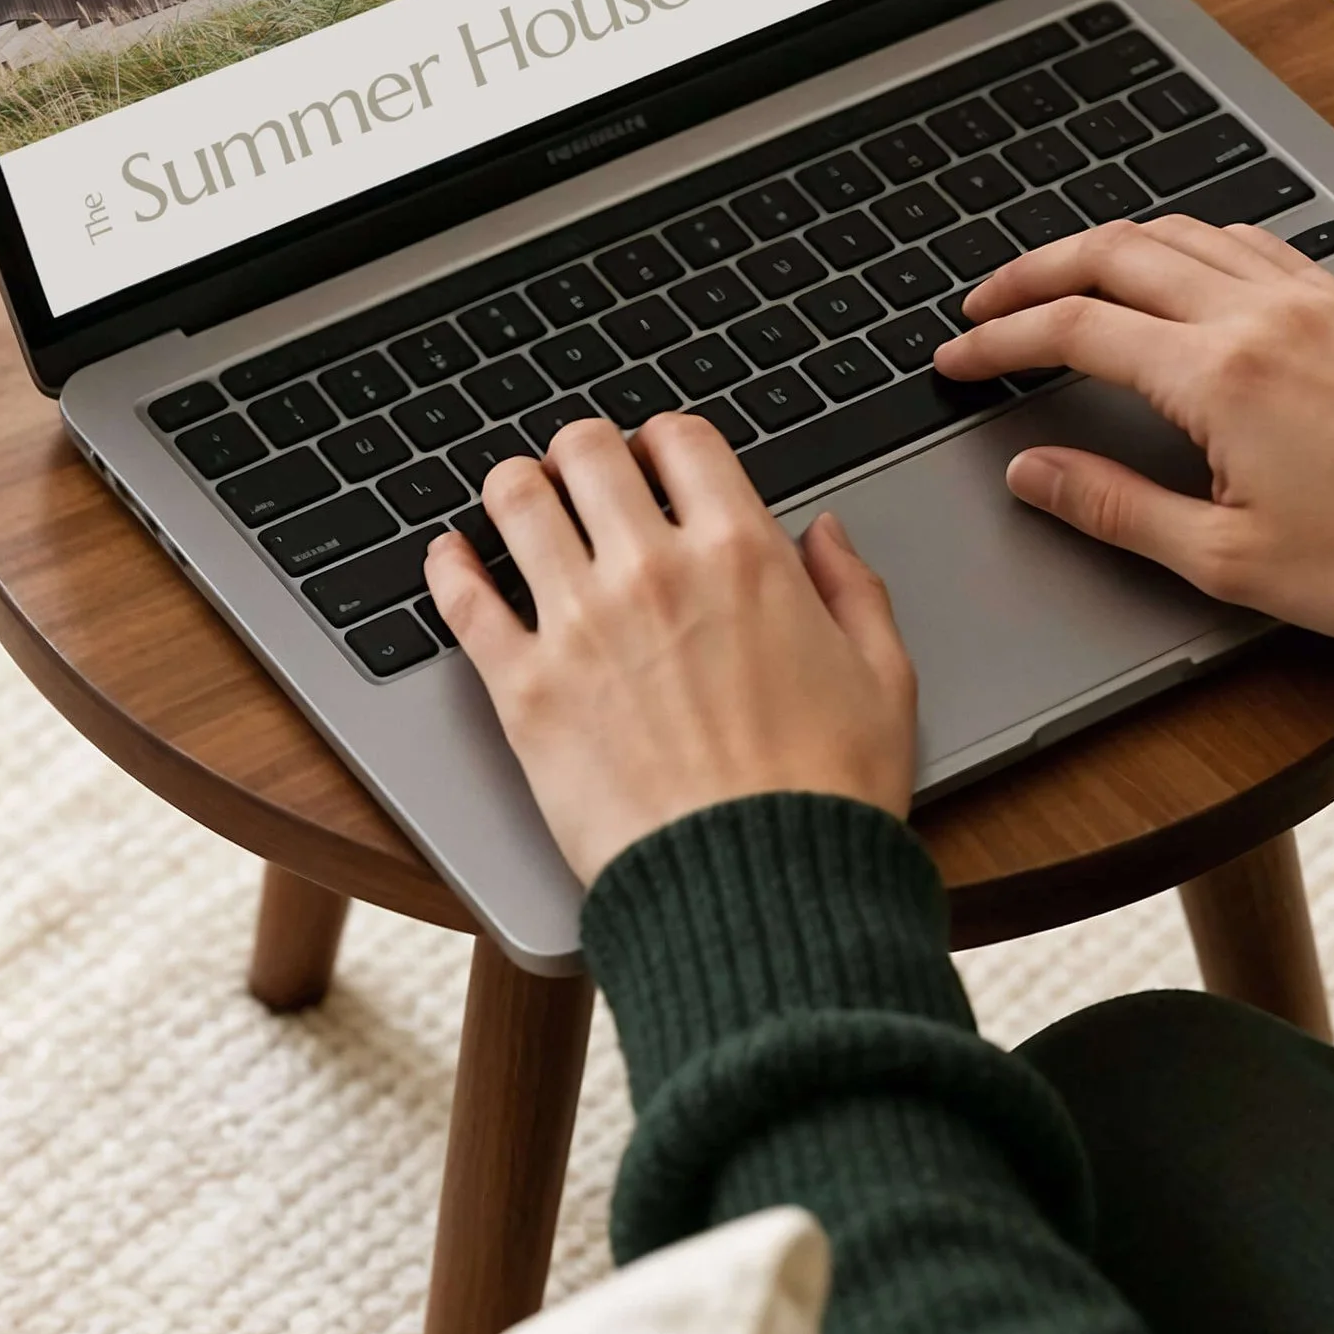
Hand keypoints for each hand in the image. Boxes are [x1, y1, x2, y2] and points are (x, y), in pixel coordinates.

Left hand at [424, 413, 917, 887]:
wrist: (759, 894)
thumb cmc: (826, 799)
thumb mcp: (884, 679)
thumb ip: (854, 589)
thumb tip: (825, 534)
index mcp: (743, 554)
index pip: (681, 439)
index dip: (665, 441)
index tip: (658, 460)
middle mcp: (654, 570)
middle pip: (587, 450)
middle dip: (584, 453)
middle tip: (584, 477)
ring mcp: (580, 624)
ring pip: (515, 499)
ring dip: (517, 489)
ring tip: (521, 503)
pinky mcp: (524, 690)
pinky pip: (462, 598)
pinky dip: (449, 565)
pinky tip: (451, 556)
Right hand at [935, 217, 1333, 645]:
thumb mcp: (1224, 558)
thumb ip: (1113, 507)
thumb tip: (1031, 472)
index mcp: (1218, 374)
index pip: (1075, 329)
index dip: (1001, 342)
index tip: (957, 359)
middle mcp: (1260, 313)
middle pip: (1113, 252)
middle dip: (1032, 272)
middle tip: (983, 304)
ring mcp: (1310, 298)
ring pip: (1181, 232)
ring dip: (1107, 247)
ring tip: (1063, 282)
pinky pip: (1248, 241)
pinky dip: (1187, 243)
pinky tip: (1175, 273)